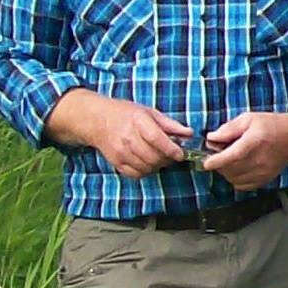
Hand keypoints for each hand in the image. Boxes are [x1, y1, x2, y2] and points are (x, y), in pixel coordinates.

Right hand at [46, 92, 191, 178]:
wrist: (98, 121)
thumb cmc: (126, 114)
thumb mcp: (149, 112)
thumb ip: (170, 124)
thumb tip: (189, 134)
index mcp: (137, 121)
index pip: (157, 139)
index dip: (172, 149)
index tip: (180, 154)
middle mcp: (128, 138)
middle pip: (153, 156)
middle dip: (167, 159)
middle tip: (172, 155)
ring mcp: (121, 152)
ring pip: (147, 167)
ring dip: (158, 165)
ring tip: (160, 157)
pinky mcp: (117, 163)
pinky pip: (137, 174)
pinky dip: (146, 171)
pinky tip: (148, 162)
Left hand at [202, 112, 287, 190]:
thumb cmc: (271, 125)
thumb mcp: (248, 118)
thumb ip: (229, 128)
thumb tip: (211, 138)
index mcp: (255, 141)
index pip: (233, 156)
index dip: (217, 161)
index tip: (206, 163)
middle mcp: (260, 160)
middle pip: (230, 169)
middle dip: (219, 163)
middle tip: (219, 152)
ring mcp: (263, 172)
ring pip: (234, 179)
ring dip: (226, 171)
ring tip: (229, 159)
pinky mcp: (265, 180)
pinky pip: (243, 185)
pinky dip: (235, 179)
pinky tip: (237, 168)